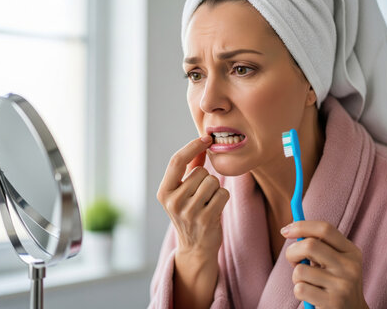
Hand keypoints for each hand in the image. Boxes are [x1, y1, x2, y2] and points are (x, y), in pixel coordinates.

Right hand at [157, 135, 229, 257]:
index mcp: (164, 192)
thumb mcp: (183, 190)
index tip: (206, 138)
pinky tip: (215, 209)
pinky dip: (222, 198)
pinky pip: (222, 194)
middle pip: (200, 172)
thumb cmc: (190, 213)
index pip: (176, 161)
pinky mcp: (205, 220)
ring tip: (207, 202)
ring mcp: (188, 212)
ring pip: (212, 182)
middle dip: (206, 178)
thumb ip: (191, 166)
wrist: (195, 248)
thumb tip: (201, 143)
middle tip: (202, 195)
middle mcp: (172, 202)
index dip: (192, 146)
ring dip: (215, 189)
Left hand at [281, 221, 368, 308]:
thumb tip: (289, 229)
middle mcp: (350, 267)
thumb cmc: (334, 283)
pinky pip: (300, 289)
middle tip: (293, 261)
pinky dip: (299, 292)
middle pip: (309, 245)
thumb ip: (318, 245)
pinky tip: (311, 297)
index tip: (285, 231)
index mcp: (352, 252)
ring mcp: (343, 285)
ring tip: (308, 283)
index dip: (302, 226)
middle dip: (292, 252)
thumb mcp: (334, 261)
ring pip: (300, 270)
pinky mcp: (333, 303)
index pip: (325, 229)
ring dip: (296, 277)